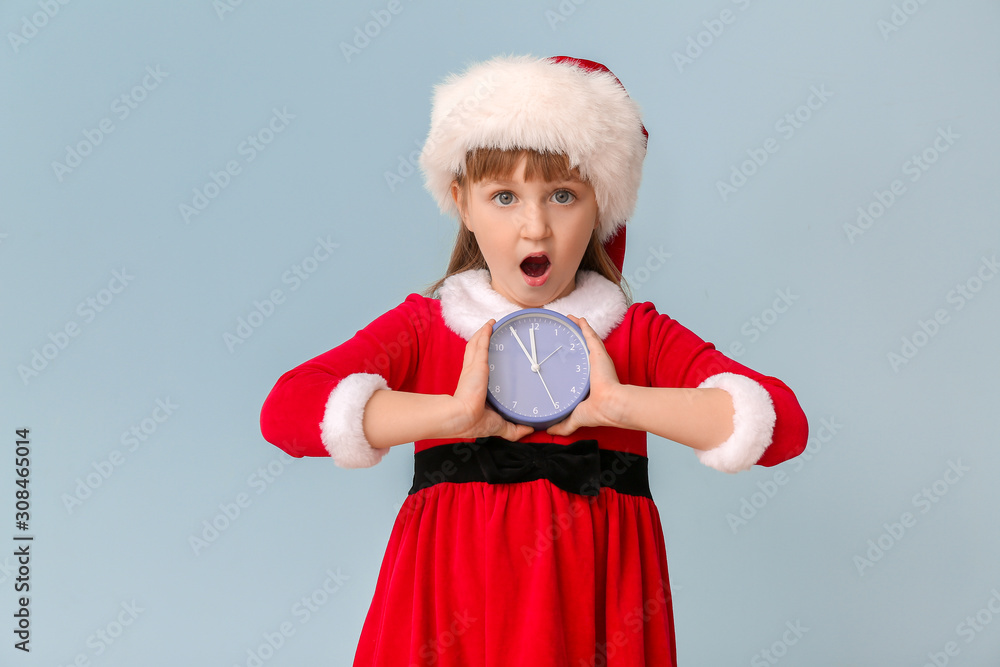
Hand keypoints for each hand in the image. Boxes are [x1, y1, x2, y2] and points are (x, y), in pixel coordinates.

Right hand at [450, 320, 534, 441]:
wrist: (464, 417)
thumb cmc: (475, 422)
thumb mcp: (500, 425)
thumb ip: (515, 429)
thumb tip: (529, 429)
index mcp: (477, 388)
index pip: (481, 370)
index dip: (484, 361)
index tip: (495, 357)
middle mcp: (473, 375)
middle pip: (477, 353)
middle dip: (483, 342)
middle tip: (492, 334)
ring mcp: (473, 367)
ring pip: (477, 345)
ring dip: (482, 334)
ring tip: (491, 325)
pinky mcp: (476, 363)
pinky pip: (481, 343)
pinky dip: (484, 333)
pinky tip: (491, 324)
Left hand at [545, 315, 623, 436]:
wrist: (609, 405)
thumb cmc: (597, 412)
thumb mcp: (575, 418)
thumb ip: (563, 425)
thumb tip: (548, 430)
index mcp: (588, 382)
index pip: (576, 369)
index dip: (568, 363)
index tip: (557, 358)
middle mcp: (592, 368)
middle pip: (581, 350)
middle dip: (571, 341)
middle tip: (559, 334)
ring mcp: (597, 359)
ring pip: (586, 339)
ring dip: (577, 330)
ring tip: (566, 321)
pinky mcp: (599, 352)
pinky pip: (590, 334)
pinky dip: (583, 325)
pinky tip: (575, 318)